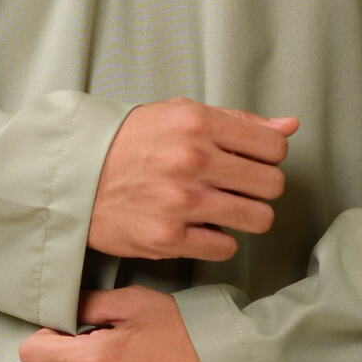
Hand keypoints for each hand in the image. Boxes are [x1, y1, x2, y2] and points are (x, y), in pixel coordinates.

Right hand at [88, 97, 296, 263]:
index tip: (252, 160)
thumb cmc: (127, 142)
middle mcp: (192, 160)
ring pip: (258, 218)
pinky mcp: (169, 238)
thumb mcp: (177, 114)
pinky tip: (201, 228)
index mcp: (196, 122)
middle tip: (239, 187)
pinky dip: (219, 240)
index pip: (273, 146)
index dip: (269, 155)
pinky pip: (225, 247)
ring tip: (226, 209)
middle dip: (261, 187)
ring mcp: (181, 202)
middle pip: (272, 184)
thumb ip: (236, 121)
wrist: (72, 177)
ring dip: (247, 216)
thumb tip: (290, 125)